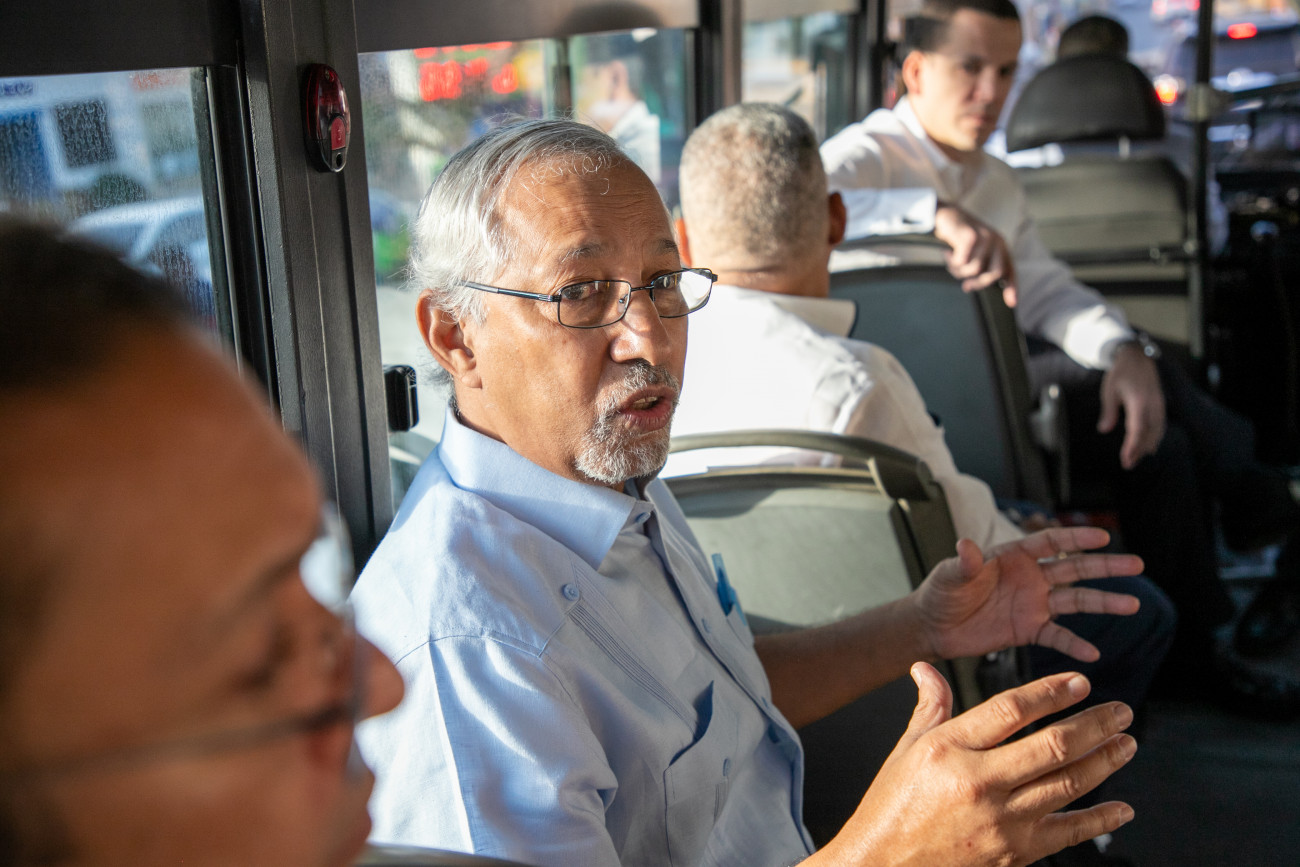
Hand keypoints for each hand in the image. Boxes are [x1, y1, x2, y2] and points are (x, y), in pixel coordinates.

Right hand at [813, 665, 1135, 866]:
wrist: (882, 864)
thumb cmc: (893, 806)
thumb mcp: (906, 749)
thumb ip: (930, 707)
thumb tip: (926, 669)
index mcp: (949, 748)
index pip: (1011, 710)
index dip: (1051, 693)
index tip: (1079, 683)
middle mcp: (978, 782)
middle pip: (1052, 745)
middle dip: (1095, 724)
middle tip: (1120, 711)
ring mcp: (1000, 820)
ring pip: (1067, 784)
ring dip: (1104, 762)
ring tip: (1126, 744)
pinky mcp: (1014, 852)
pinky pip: (1068, 832)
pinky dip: (1099, 820)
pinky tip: (1121, 809)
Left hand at [914, 527, 1142, 662]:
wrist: (934, 626)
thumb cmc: (941, 592)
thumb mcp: (950, 575)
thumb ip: (964, 563)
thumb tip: (966, 546)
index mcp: (1013, 556)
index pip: (1050, 542)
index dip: (1075, 538)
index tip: (1103, 537)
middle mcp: (1030, 578)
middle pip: (1074, 568)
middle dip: (1105, 566)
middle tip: (1136, 564)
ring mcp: (1033, 604)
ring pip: (1075, 601)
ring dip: (1103, 603)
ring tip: (1133, 604)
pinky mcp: (1029, 630)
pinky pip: (1057, 636)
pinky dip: (1074, 645)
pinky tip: (1093, 654)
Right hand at [934, 204, 1016, 305]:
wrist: (945, 216)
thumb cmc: (958, 238)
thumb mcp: (974, 252)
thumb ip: (981, 266)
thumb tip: (973, 286)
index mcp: (1000, 247)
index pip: (1010, 271)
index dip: (1012, 288)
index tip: (1011, 303)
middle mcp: (997, 242)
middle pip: (994, 273)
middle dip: (978, 283)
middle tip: (965, 286)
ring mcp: (986, 237)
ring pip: (975, 269)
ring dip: (959, 271)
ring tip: (951, 261)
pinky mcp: (971, 236)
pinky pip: (963, 262)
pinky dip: (952, 262)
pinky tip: (948, 253)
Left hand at [1098, 345, 1165, 469]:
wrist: (1137, 357)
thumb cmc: (1121, 373)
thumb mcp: (1109, 390)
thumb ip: (1109, 411)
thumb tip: (1104, 429)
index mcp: (1139, 402)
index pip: (1137, 429)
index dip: (1132, 446)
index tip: (1126, 459)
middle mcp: (1152, 405)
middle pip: (1149, 434)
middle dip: (1139, 450)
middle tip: (1128, 464)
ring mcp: (1159, 405)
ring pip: (1157, 431)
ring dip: (1147, 445)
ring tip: (1136, 459)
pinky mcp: (1160, 405)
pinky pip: (1160, 425)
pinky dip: (1155, 437)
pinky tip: (1149, 446)